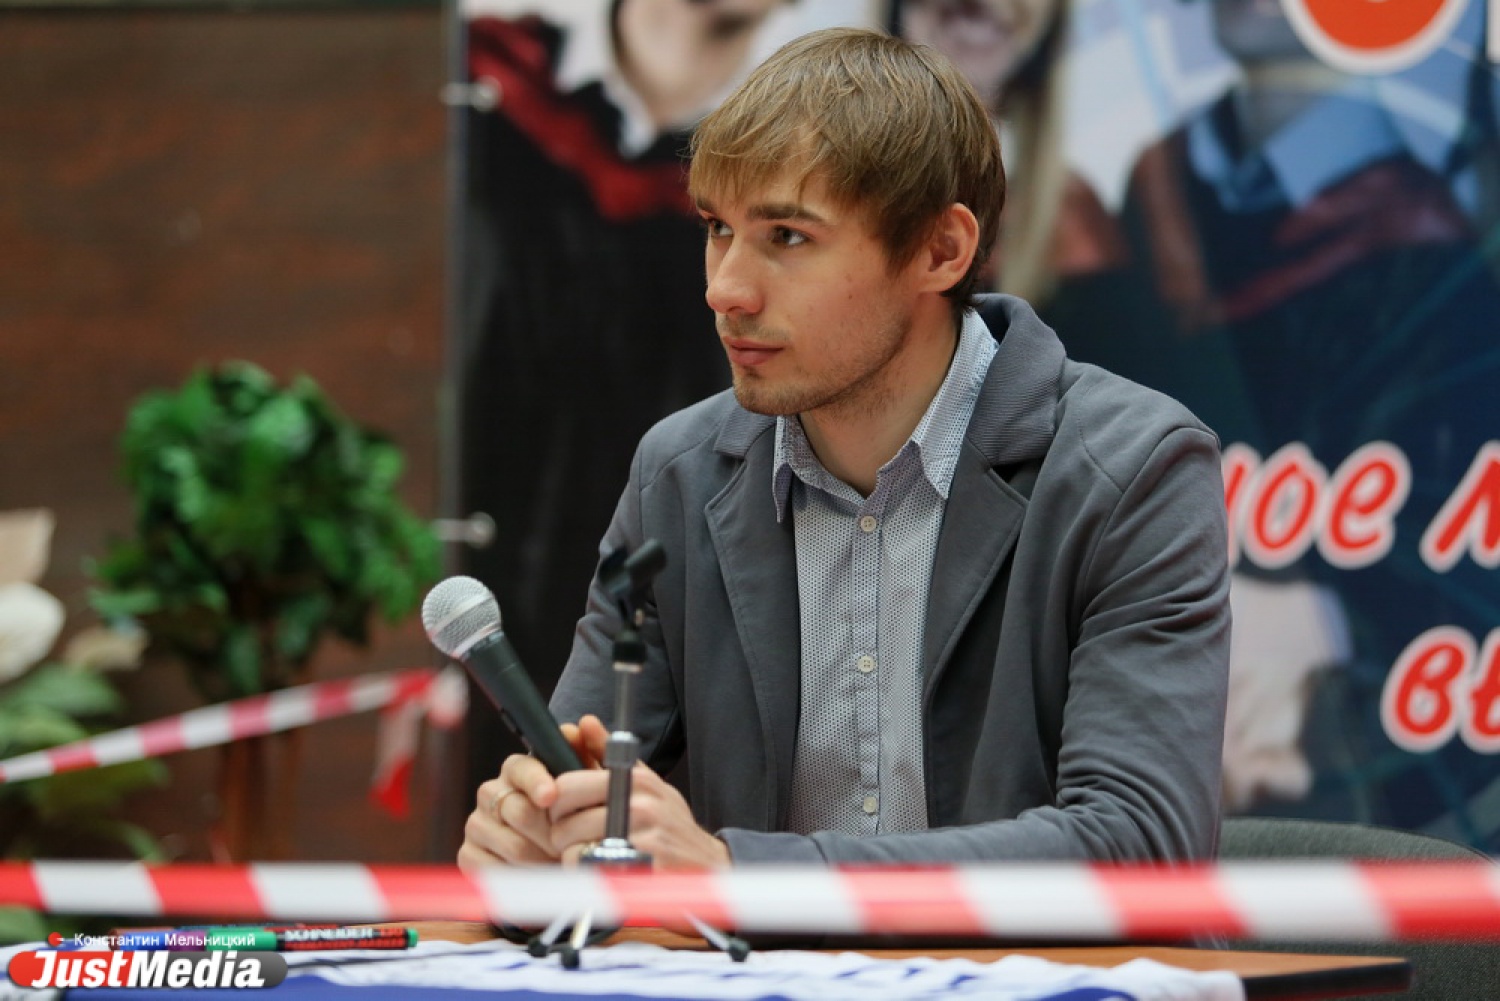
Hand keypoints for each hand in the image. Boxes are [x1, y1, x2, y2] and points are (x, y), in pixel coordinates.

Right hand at [456, 716, 607, 869]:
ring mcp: (477, 824)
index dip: (537, 781)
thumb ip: (587, 753)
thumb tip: (579, 726)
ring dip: (544, 859)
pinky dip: (523, 878)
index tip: (551, 796)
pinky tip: (538, 879)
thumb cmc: (572, 817)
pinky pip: (495, 869)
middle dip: (552, 833)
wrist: (553, 861)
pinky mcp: (468, 854)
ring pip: (513, 844)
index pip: (521, 767)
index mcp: (517, 770)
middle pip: (520, 811)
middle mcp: (491, 792)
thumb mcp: (586, 785)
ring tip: (563, 865)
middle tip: (572, 846)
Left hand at [548, 763, 730, 869]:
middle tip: (569, 840)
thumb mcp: (645, 784)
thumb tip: (584, 722)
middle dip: (559, 832)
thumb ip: (609, 754)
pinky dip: (588, 876)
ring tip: (587, 857)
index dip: (556, 803)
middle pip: (565, 819)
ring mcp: (642, 841)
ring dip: (572, 857)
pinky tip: (600, 872)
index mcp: (635, 781)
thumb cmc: (669, 824)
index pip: (567, 786)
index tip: (562, 814)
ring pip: (573, 848)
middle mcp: (640, 806)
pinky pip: (592, 873)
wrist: (709, 864)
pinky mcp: (642, 872)